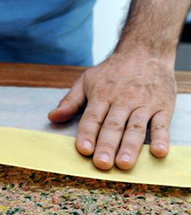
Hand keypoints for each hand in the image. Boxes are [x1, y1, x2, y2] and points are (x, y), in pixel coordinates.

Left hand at [48, 52, 176, 169]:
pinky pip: (162, 124)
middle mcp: (122, 100)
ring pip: (136, 127)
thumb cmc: (112, 71)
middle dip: (107, 146)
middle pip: (114, 126)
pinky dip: (161, 138)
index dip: (88, 134)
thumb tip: (52, 117)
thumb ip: (70, 101)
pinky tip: (158, 152)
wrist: (146, 50)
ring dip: (130, 146)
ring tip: (124, 164)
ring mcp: (144, 104)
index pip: (93, 117)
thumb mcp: (86, 81)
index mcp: (102, 95)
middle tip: (102, 164)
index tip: (84, 150)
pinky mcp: (163, 106)